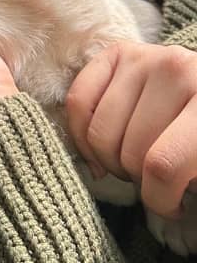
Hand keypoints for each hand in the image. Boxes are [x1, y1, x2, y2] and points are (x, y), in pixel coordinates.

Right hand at [66, 41, 196, 218]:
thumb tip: (168, 208)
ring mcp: (142, 57)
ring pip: (99, 132)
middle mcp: (174, 70)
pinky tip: (102, 149)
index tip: (172, 208)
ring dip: (110, 160)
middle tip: (153, 181)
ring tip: (133, 161)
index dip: (160, 201)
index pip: (162, 166)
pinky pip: (77, 101)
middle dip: (137, 179)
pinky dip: (82, 134)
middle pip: (129, 151)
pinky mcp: (116, 53)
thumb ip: (190, 178)